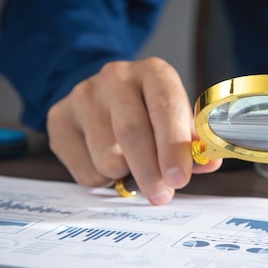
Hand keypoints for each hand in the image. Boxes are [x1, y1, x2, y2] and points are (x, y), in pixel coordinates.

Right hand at [47, 57, 221, 204]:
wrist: (105, 99)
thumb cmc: (151, 115)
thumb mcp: (177, 120)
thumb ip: (193, 143)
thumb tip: (207, 164)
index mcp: (154, 73)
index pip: (165, 106)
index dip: (173, 146)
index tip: (179, 178)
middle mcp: (116, 77)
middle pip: (131, 131)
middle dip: (150, 171)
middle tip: (161, 195)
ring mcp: (83, 95)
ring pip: (107, 156)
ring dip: (124, 175)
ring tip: (131, 167)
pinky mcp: (59, 118)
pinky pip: (83, 169)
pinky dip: (102, 179)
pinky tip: (107, 164)